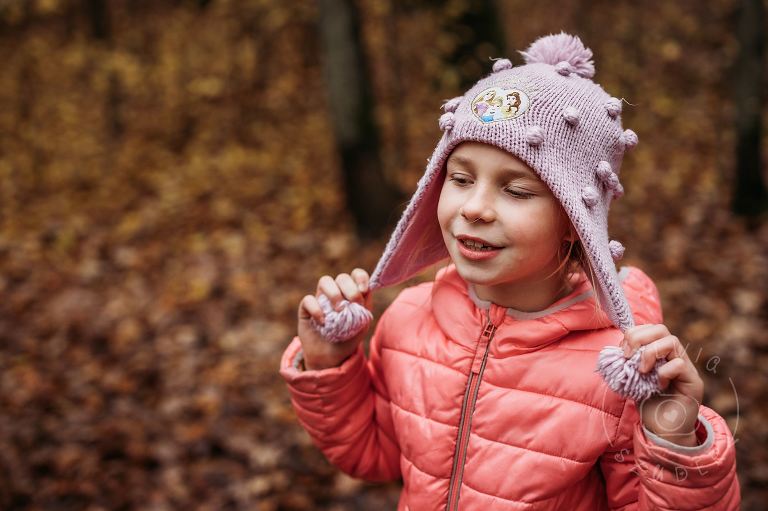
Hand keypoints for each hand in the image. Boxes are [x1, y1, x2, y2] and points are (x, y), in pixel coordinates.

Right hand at [297, 268, 371, 369]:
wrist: (331, 358)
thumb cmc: (348, 339)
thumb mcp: (362, 325)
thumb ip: (365, 308)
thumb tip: (365, 292)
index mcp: (351, 294)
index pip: (356, 275)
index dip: (360, 277)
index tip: (363, 290)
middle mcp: (336, 293)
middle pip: (342, 277)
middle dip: (349, 288)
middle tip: (353, 304)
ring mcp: (320, 299)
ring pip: (325, 281)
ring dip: (334, 294)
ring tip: (338, 311)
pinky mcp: (306, 309)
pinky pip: (308, 300)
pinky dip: (316, 309)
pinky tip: (323, 322)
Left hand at [622, 324, 703, 445]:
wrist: (664, 431)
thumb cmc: (649, 404)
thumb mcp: (632, 379)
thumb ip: (627, 363)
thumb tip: (613, 351)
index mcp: (660, 353)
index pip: (650, 329)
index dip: (633, 334)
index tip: (622, 351)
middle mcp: (674, 356)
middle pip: (661, 329)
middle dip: (639, 337)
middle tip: (628, 356)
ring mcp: (686, 368)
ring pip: (672, 341)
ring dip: (650, 353)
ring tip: (642, 371)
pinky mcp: (693, 382)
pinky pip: (679, 364)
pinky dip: (663, 371)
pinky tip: (658, 385)